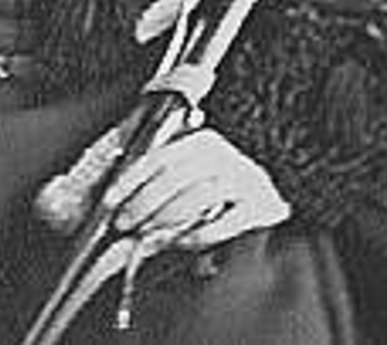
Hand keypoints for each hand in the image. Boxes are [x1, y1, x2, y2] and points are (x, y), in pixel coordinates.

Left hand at [104, 125, 289, 253]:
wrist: (277, 195)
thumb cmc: (224, 188)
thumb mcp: (194, 174)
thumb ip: (163, 182)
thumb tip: (123, 200)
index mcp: (200, 141)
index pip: (158, 157)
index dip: (131, 178)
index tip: (110, 199)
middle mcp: (222, 154)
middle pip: (174, 176)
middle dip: (143, 202)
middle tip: (124, 223)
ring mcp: (242, 178)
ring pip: (195, 197)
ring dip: (166, 220)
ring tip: (147, 235)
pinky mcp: (259, 206)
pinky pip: (221, 222)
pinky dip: (197, 235)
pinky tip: (180, 243)